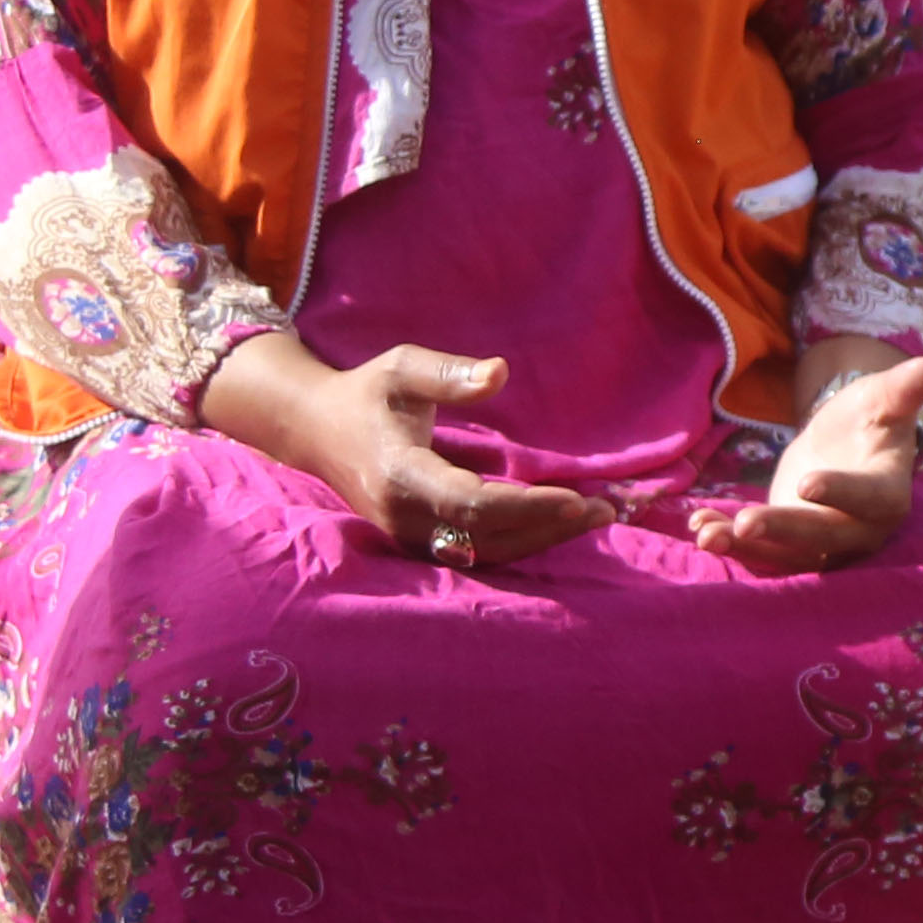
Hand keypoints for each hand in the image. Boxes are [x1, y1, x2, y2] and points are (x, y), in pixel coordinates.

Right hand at [202, 335, 612, 566]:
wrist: (315, 432)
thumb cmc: (366, 393)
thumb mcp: (401, 368)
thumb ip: (449, 374)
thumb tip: (500, 373)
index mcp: (400, 474)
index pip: (472, 504)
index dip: (526, 506)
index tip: (575, 497)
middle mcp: (405, 517)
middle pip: (489, 537)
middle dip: (550, 527)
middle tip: (607, 509)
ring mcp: (411, 537)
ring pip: (488, 553)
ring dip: (544, 539)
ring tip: (597, 517)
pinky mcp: (421, 543)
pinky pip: (479, 552)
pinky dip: (524, 541)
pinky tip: (561, 523)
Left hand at [686, 348, 922, 572]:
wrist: (844, 448)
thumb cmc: (869, 421)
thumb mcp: (880, 400)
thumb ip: (901, 390)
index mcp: (888, 495)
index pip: (869, 499)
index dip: (841, 494)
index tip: (806, 483)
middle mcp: (858, 531)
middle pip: (822, 538)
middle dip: (783, 532)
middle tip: (744, 523)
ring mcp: (822, 546)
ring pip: (787, 557)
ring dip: (747, 550)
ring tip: (708, 535)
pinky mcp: (790, 548)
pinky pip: (762, 555)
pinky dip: (731, 543)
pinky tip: (699, 525)